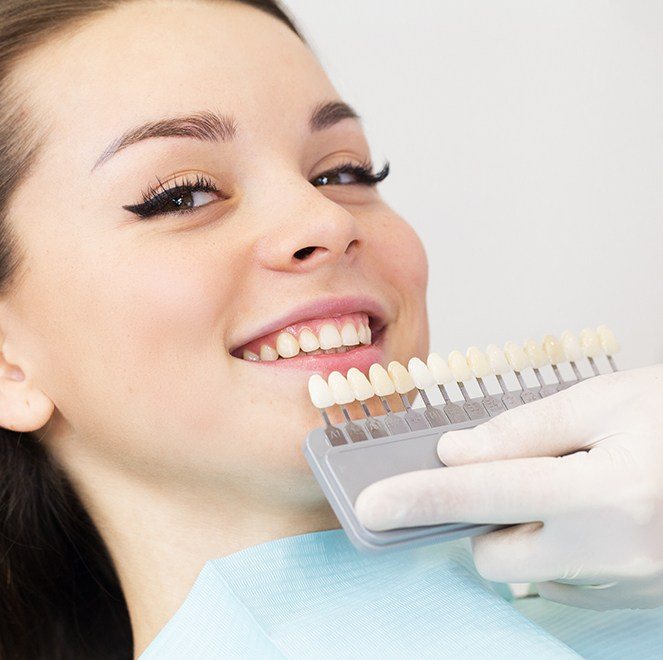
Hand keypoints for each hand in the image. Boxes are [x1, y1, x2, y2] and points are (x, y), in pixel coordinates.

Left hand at [355, 365, 662, 608]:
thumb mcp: (606, 403)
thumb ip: (523, 430)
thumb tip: (456, 455)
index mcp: (607, 495)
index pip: (484, 497)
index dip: (420, 497)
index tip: (371, 504)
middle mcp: (616, 554)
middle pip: (495, 552)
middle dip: (486, 516)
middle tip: (517, 473)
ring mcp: (629, 586)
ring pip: (529, 567)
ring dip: (527, 529)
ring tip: (574, 483)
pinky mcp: (636, 598)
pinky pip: (566, 575)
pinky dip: (559, 543)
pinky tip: (595, 508)